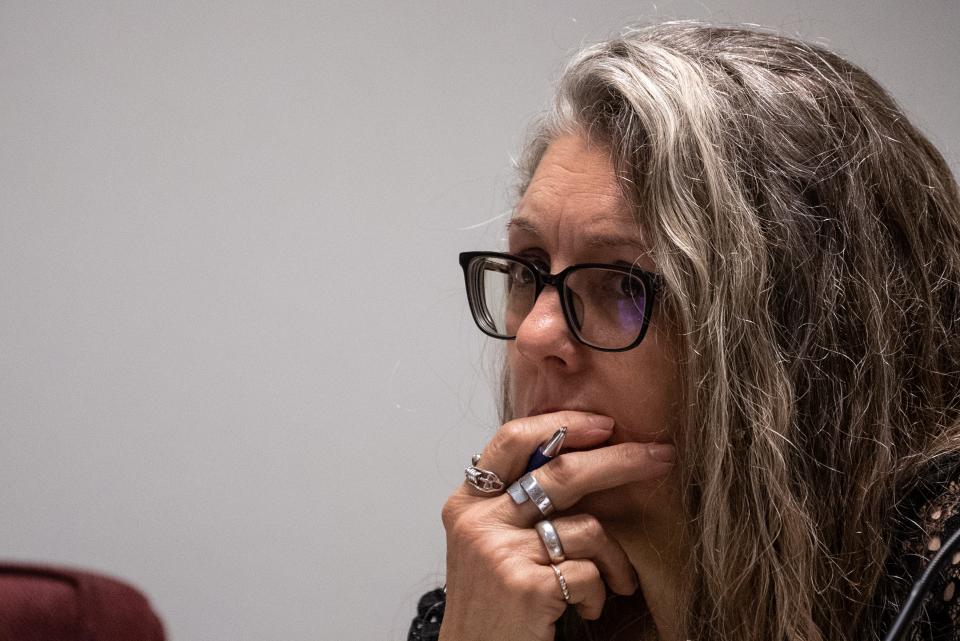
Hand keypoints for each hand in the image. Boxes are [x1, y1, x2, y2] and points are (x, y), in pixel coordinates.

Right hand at [439, 411, 675, 640]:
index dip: (563, 425)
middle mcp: (479, 523)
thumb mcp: (491, 542)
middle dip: (622, 461)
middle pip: (562, 471)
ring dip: (615, 560)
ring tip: (614, 582)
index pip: (513, 440)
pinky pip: (590, 573)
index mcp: (468, 503)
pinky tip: (586, 608)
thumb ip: (519, 501)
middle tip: (660, 457)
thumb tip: (581, 452)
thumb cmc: (494, 603)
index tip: (605, 425)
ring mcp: (500, 553)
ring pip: (589, 529)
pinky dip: (599, 593)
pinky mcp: (527, 587)